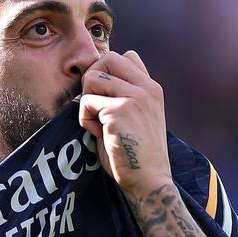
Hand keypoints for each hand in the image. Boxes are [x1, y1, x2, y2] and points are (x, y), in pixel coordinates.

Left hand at [79, 50, 171, 197]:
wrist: (149, 180)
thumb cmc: (136, 153)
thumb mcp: (136, 116)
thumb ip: (122, 95)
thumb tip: (90, 81)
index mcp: (152, 89)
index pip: (126, 56)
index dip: (108, 72)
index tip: (106, 97)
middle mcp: (146, 88)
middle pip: (107, 58)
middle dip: (93, 78)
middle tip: (95, 104)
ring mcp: (134, 97)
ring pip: (93, 78)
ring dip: (87, 100)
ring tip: (97, 122)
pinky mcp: (120, 111)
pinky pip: (87, 103)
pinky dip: (85, 120)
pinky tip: (99, 134)